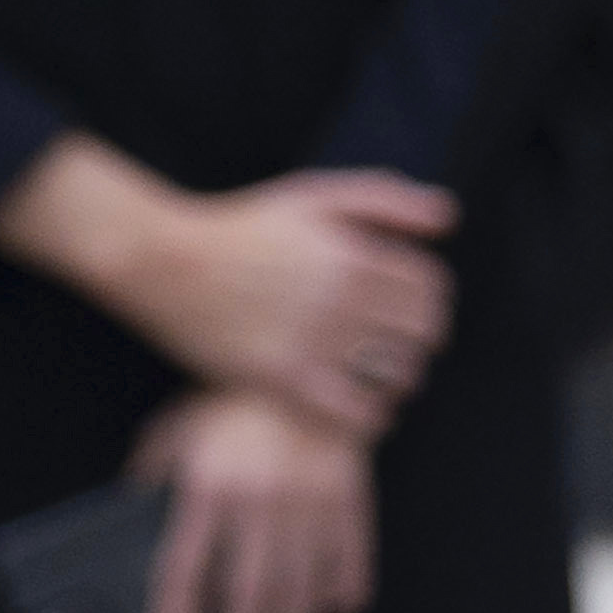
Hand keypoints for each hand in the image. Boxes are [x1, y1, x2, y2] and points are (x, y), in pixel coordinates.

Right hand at [0, 142, 452, 432]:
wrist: (164, 260)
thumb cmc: (244, 226)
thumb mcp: (314, 196)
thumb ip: (385, 199)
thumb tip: (449, 219)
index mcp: (353, 254)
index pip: (431, 288)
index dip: (435, 302)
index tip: (422, 313)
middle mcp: (338, 297)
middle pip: (420, 332)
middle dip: (423, 341)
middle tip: (408, 350)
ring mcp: (310, 339)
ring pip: (395, 374)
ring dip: (403, 380)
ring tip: (388, 379)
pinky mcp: (278, 376)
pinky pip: (353, 411)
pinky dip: (371, 416)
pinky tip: (367, 411)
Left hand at [127, 387, 379, 612]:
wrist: (310, 360)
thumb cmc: (231, 401)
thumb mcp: (176, 432)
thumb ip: (153, 479)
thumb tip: (133, 525)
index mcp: (208, 488)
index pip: (183, 575)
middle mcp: (260, 500)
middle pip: (248, 593)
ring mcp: (310, 499)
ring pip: (300, 583)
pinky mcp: (349, 494)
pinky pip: (351, 555)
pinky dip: (344, 590)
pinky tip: (334, 610)